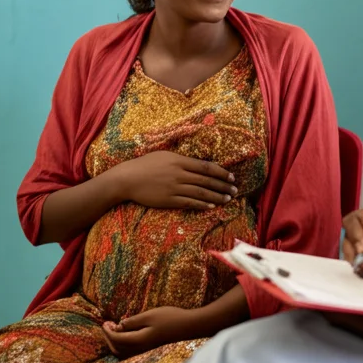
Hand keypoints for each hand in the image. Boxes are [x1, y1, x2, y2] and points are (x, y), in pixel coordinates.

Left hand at [101, 306, 200, 357]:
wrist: (189, 326)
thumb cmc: (171, 318)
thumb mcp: (150, 315)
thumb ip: (134, 321)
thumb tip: (120, 325)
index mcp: (139, 340)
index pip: (116, 339)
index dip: (108, 332)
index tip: (104, 322)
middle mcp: (141, 348)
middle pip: (117, 349)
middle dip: (109, 338)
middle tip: (106, 325)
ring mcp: (146, 350)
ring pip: (123, 352)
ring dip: (115, 342)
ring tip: (115, 329)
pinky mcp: (150, 348)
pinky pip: (130, 352)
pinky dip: (123, 345)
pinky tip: (126, 334)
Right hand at [106, 151, 237, 209]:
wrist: (127, 179)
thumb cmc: (145, 165)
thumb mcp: (164, 156)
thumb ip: (181, 160)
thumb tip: (198, 164)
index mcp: (179, 160)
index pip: (206, 166)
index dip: (221, 172)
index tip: (231, 176)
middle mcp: (179, 174)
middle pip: (206, 180)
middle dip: (223, 185)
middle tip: (235, 190)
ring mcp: (174, 188)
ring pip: (201, 192)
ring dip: (216, 196)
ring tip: (228, 199)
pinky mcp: (169, 200)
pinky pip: (189, 202)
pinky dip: (202, 204)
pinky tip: (212, 206)